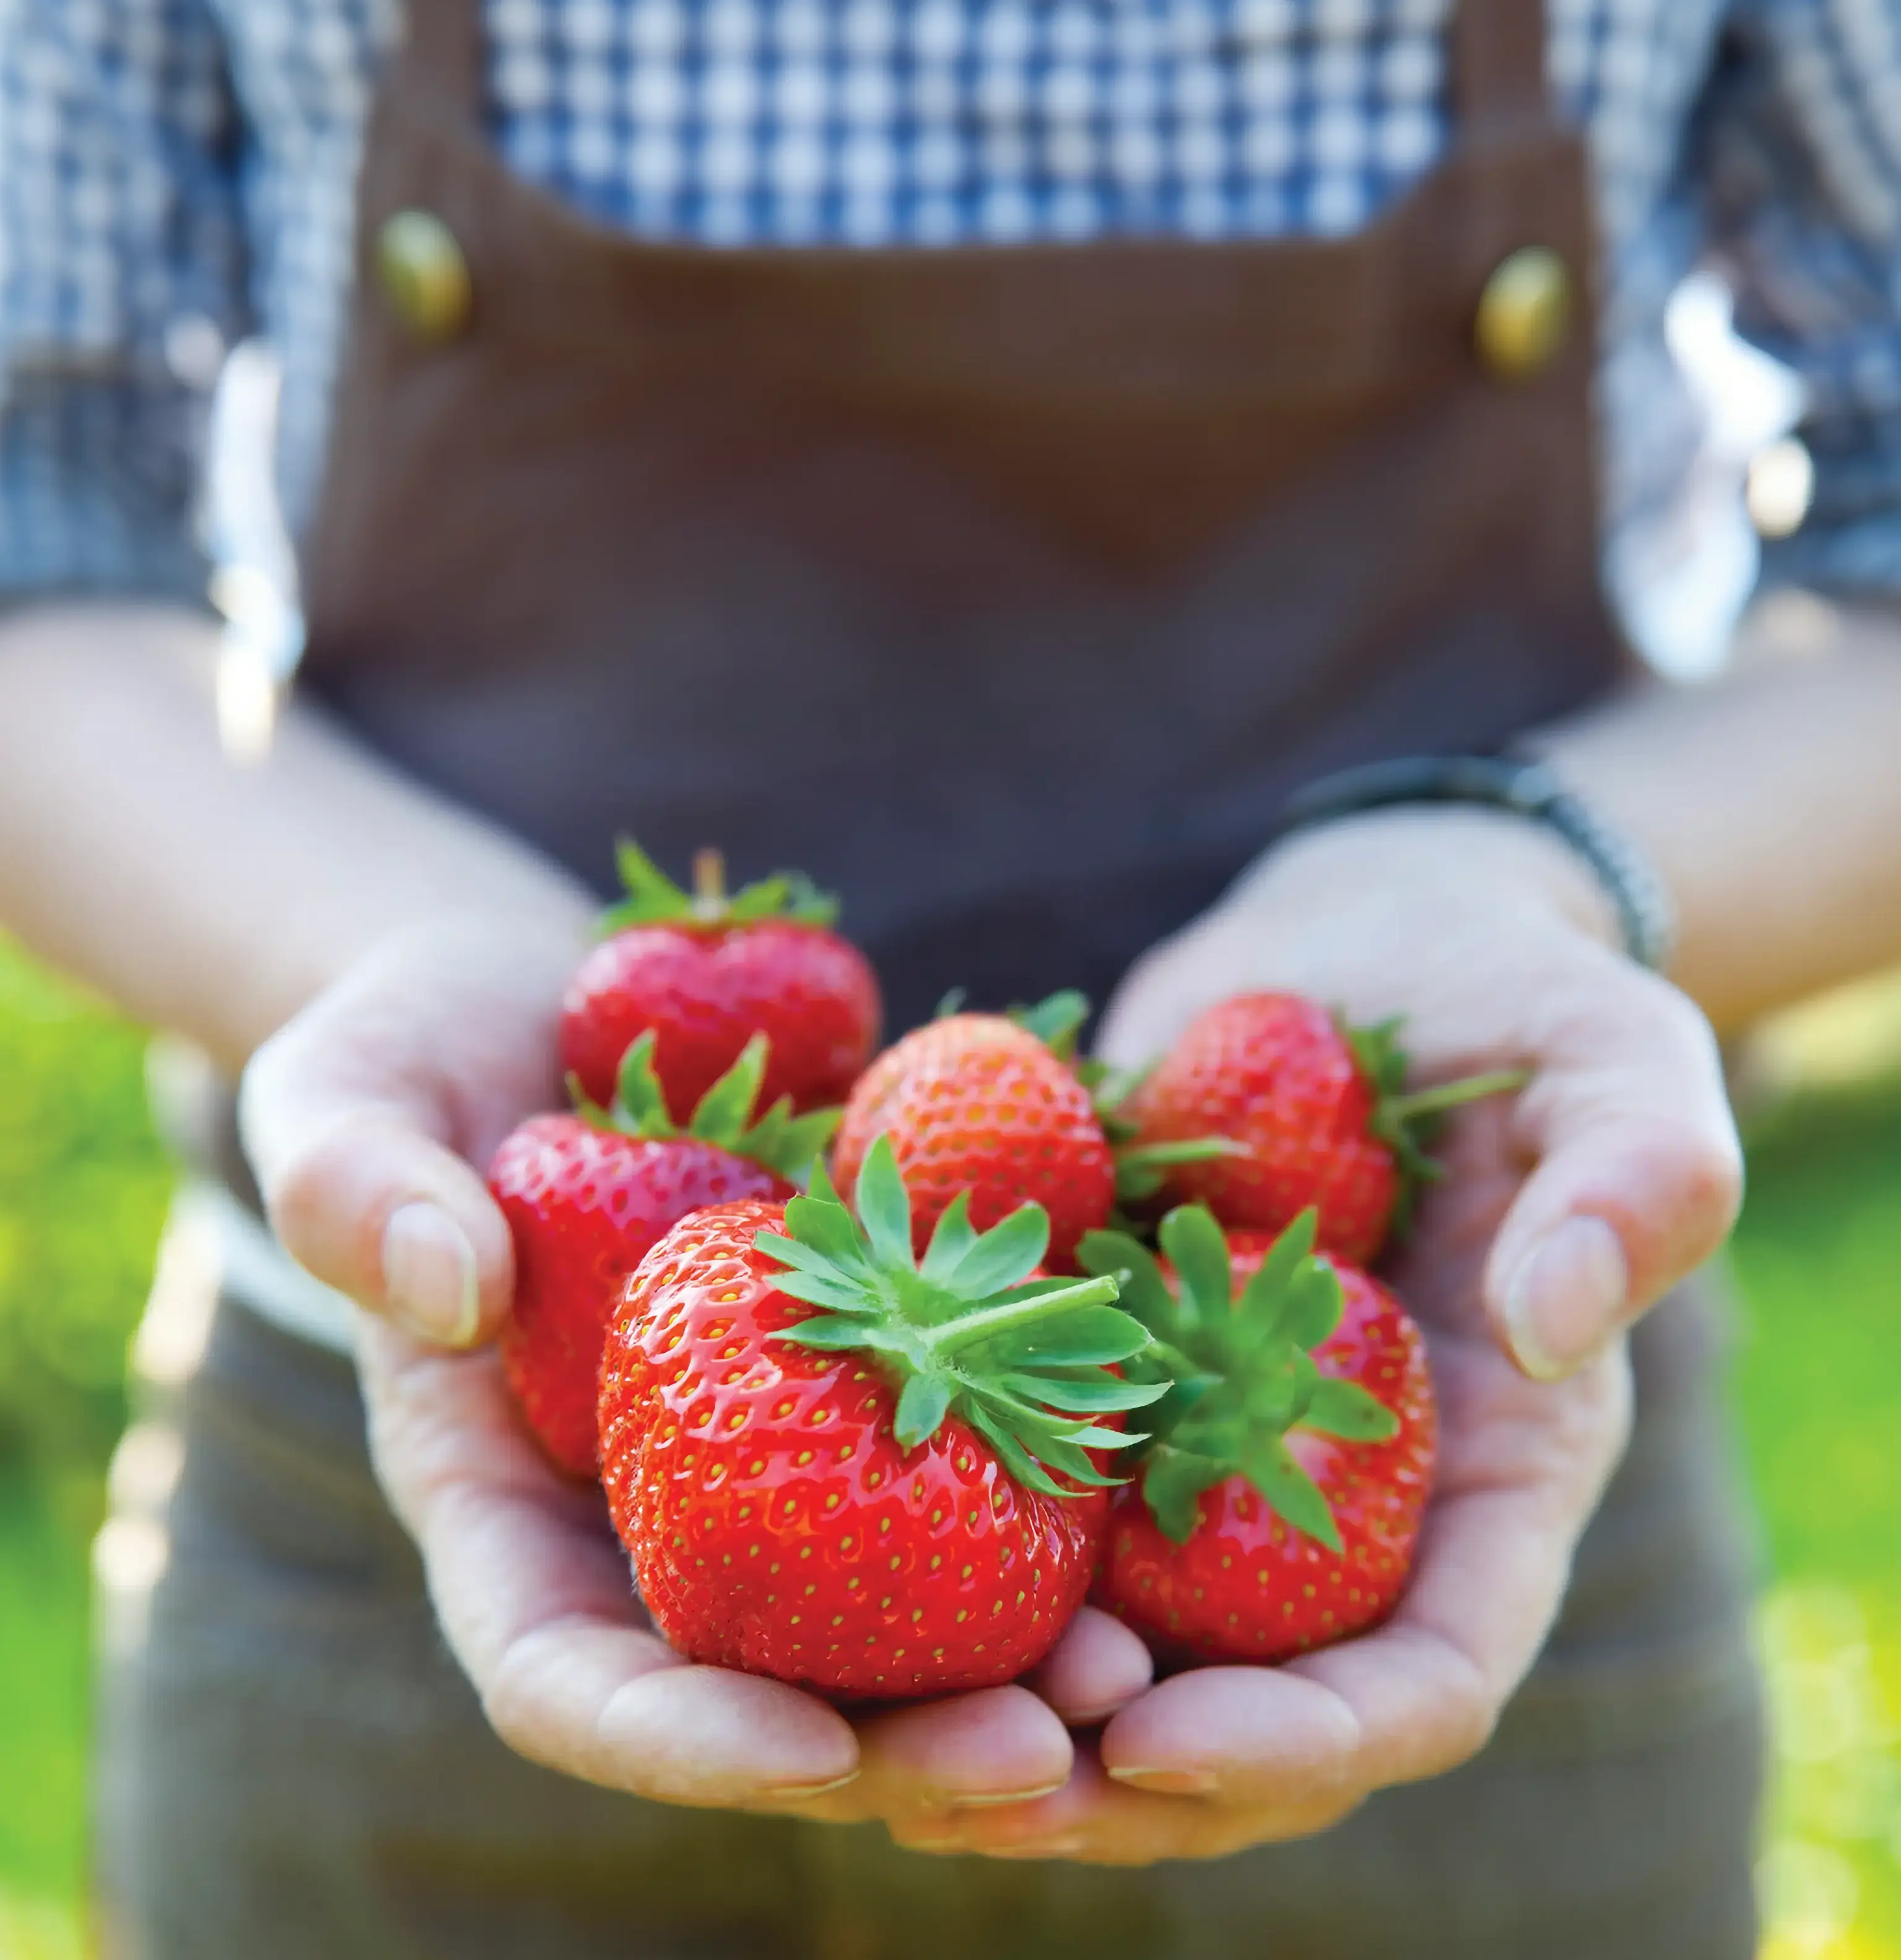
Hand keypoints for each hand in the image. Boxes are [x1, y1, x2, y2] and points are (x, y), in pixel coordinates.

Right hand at [240, 913, 1154, 1832]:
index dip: (678, 1737)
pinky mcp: (868, 1359)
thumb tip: (445, 1289)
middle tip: (1040, 1756)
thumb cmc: (415, 1048)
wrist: (555, 1006)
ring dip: (1013, 1660)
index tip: (807, 1754)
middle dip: (896, 1747)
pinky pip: (962, 1444)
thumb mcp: (346, 1091)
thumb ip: (353, 1184)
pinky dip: (1054, 1488)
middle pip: (765, 1684)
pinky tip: (1162, 1488)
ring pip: (888, 1604)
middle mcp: (648, 1505)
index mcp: (505, 1499)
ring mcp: (767, 1443)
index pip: (567, 1675)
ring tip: (1143, 1672)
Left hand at [902, 806, 1741, 1861]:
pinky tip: (826, 1509)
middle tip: (971, 1770)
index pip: (1425, 1676)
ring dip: (1004, 1686)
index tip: (1162, 1739)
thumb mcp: (1616, 1058)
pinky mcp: (1105, 1368)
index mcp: (1489, 1474)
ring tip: (876, 1699)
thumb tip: (1550, 1325)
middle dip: (1120, 1770)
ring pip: (1118, 1628)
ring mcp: (1213, 1441)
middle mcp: (1345, 1493)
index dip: (1306, 1741)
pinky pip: (1025, 1475)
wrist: (1360, 947)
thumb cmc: (1513, 997)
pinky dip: (936, 1520)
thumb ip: (1640, 1179)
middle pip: (1248, 1704)